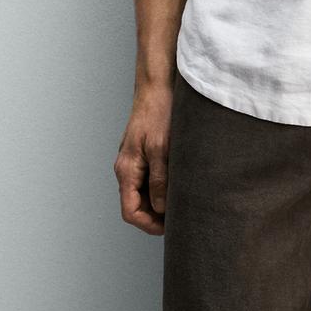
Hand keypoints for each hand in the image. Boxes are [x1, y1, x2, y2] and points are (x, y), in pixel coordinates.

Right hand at [113, 84, 173, 235]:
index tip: (170, 227)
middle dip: (156, 216)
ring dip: (161, 200)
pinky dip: (163, 185)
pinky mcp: (145, 151)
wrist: (159, 83)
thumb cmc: (159, 112)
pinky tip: (181, 182)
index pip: (131, 212)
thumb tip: (162, 209)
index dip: (149, 225)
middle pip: (137, 204)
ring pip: (145, 191)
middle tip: (180, 218)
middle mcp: (127, 167)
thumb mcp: (162, 148)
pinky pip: (150, 177)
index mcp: (126, 169)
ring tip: (183, 201)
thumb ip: (160, 180)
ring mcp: (135, 159)